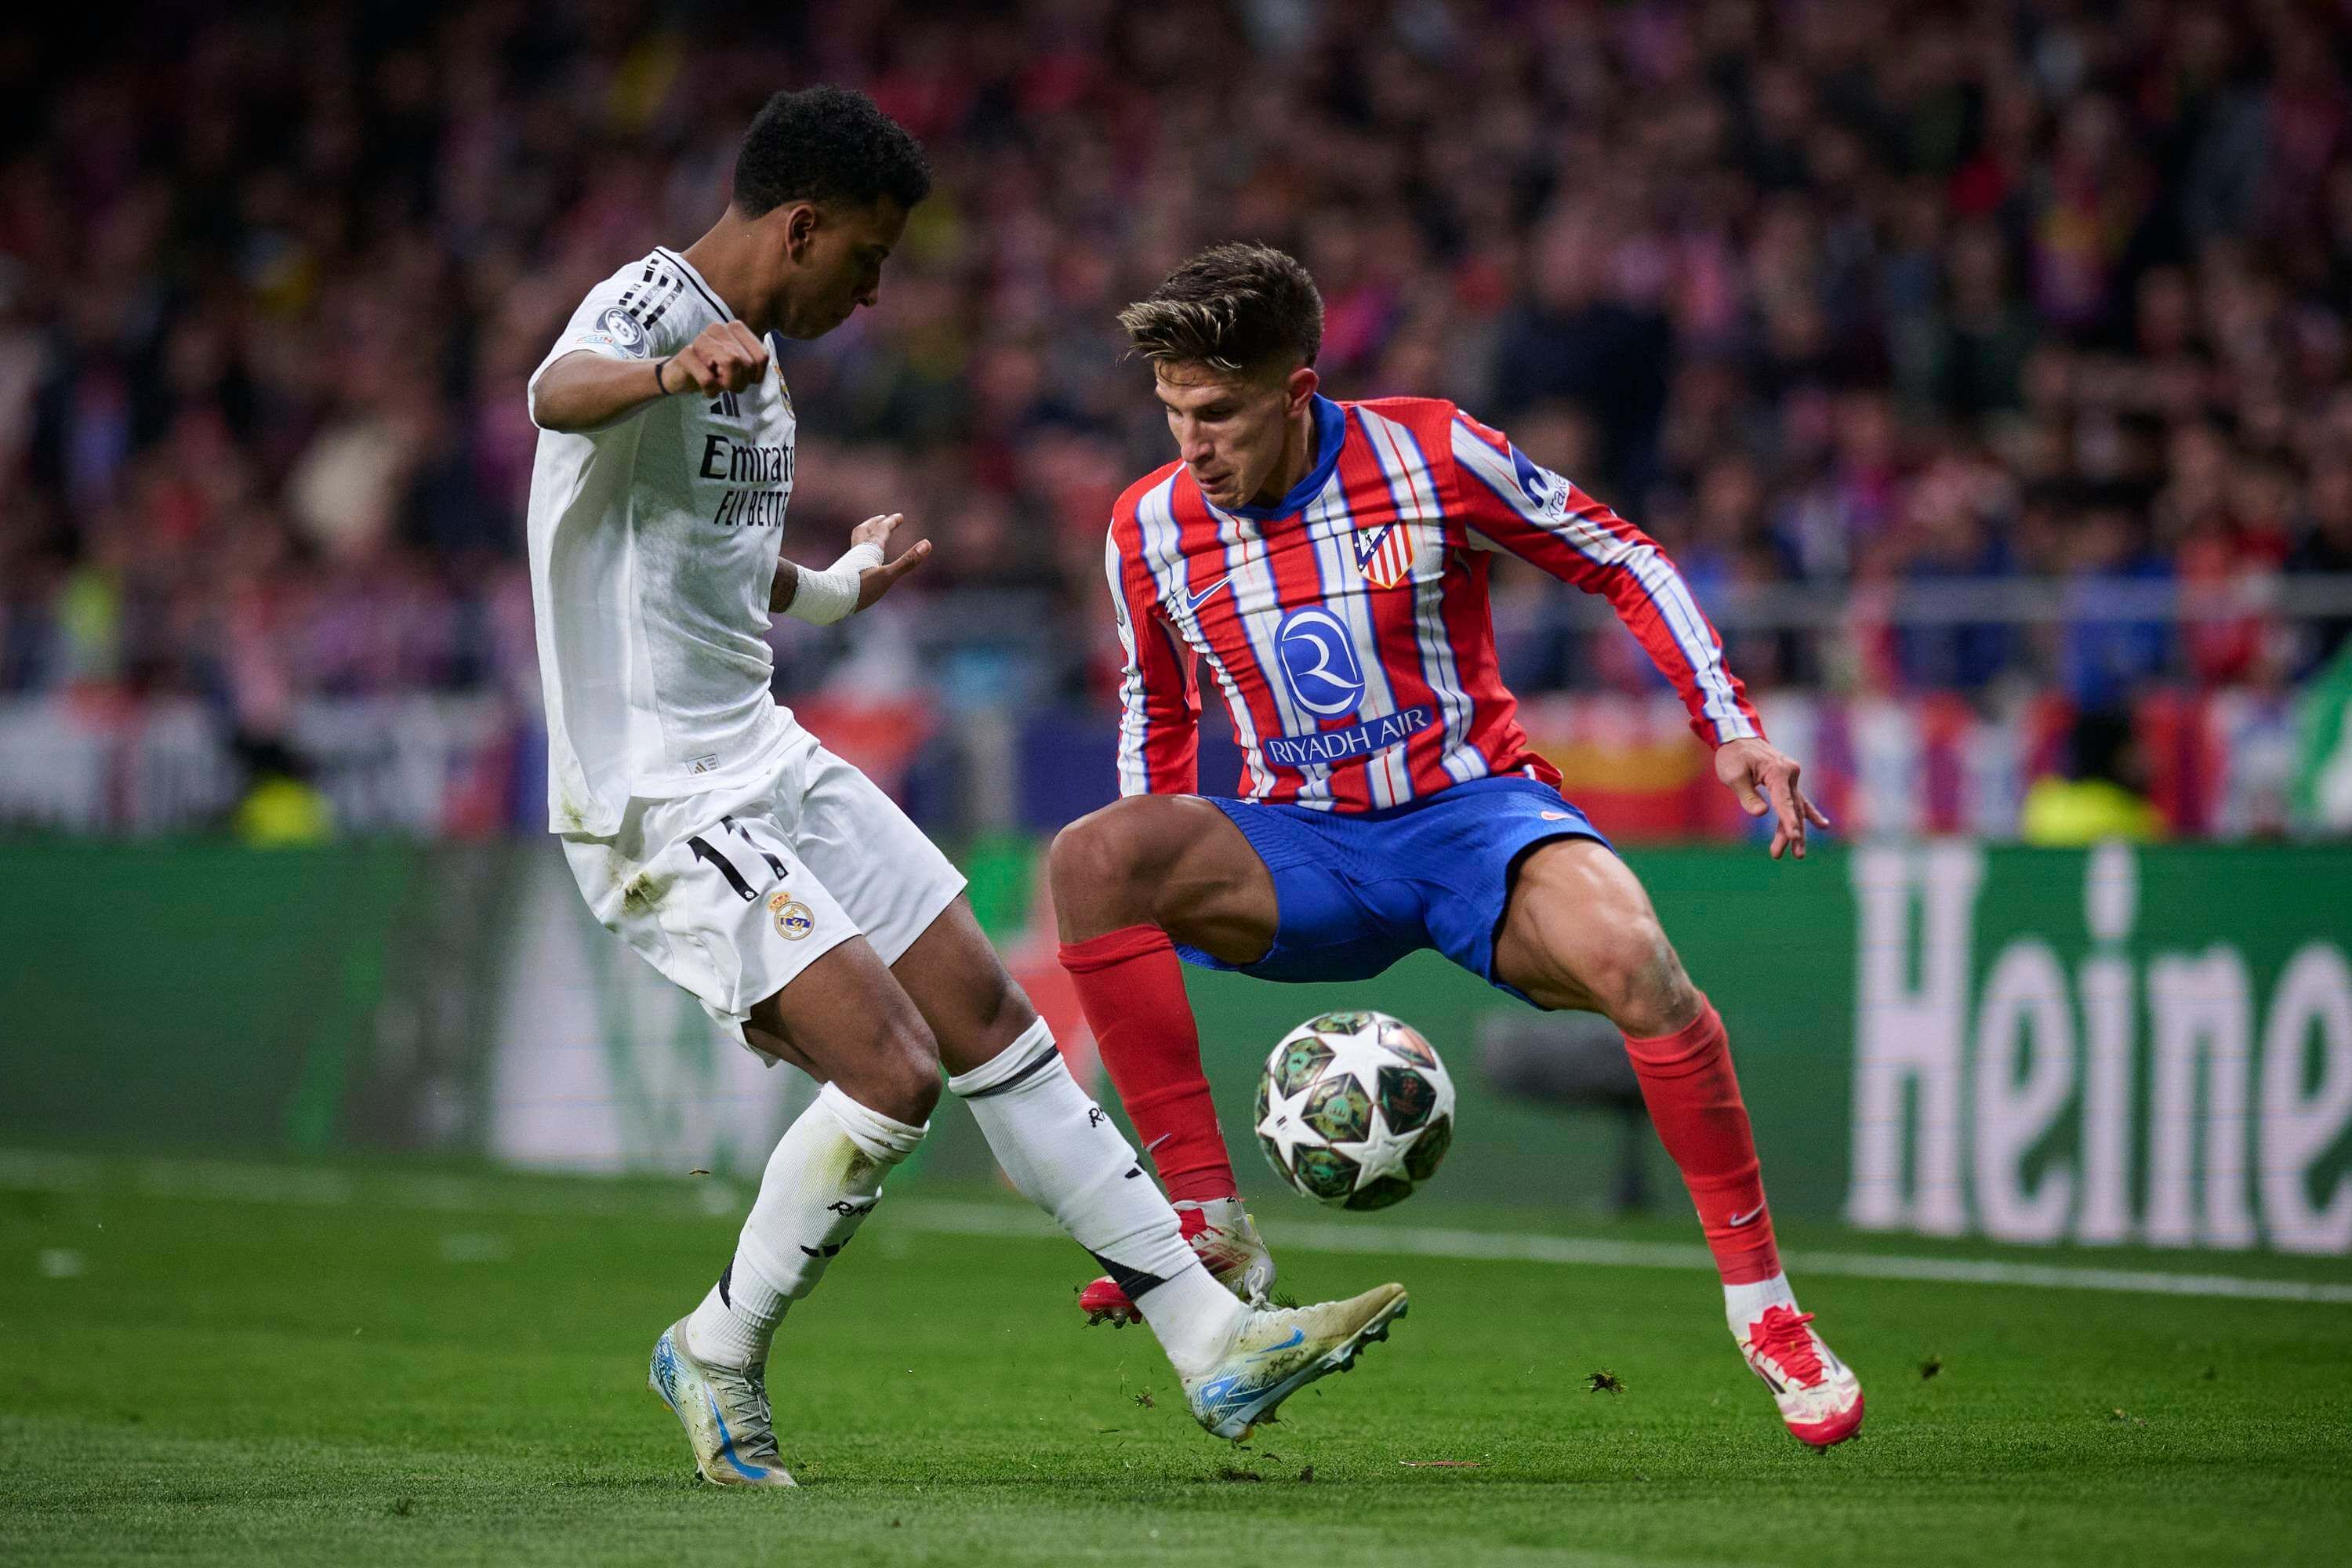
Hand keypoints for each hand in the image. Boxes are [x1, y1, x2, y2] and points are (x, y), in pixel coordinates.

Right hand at [666, 321, 768, 394]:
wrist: (682, 376)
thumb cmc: (715, 371)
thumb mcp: (741, 367)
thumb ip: (755, 363)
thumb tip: (759, 371)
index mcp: (735, 328)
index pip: (762, 356)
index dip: (756, 376)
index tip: (745, 379)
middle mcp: (718, 328)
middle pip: (746, 362)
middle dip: (740, 382)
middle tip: (728, 384)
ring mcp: (701, 339)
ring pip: (730, 363)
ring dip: (726, 384)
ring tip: (718, 385)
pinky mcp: (686, 354)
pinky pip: (708, 379)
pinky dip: (711, 391)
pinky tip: (706, 388)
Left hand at [850, 513, 931, 610]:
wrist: (829, 599)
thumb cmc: (859, 589)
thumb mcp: (887, 576)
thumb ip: (907, 561)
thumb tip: (927, 544)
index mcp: (869, 550)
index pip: (881, 530)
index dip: (891, 522)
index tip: (899, 516)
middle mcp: (857, 552)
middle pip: (864, 530)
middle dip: (875, 523)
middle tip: (882, 518)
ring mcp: (848, 562)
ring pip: (856, 542)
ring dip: (865, 534)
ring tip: (870, 536)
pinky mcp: (842, 573)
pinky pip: (852, 556)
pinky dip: (860, 551)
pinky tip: (860, 562)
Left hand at [1715, 736, 1831, 859]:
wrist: (1738, 737)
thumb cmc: (1733, 756)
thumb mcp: (1733, 776)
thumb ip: (1747, 795)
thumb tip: (1762, 814)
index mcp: (1778, 771)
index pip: (1784, 801)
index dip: (1788, 821)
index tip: (1794, 838)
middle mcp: (1790, 773)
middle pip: (1792, 808)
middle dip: (1787, 833)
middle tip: (1778, 854)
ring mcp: (1792, 777)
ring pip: (1796, 808)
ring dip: (1796, 830)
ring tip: (1797, 854)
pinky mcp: (1788, 781)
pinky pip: (1799, 800)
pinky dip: (1809, 814)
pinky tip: (1824, 826)